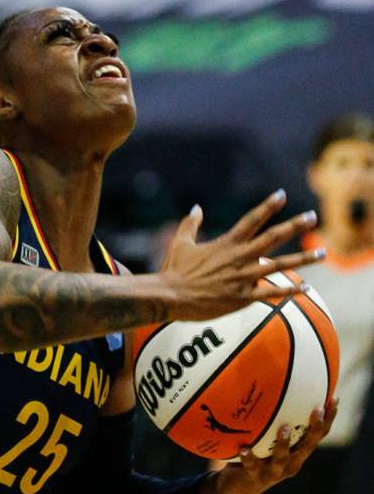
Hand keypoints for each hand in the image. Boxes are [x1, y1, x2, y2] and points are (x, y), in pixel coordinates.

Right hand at [160, 190, 322, 320]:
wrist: (171, 296)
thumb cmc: (175, 269)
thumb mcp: (180, 242)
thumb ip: (191, 223)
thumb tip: (197, 207)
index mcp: (226, 243)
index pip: (252, 220)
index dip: (267, 206)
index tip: (281, 194)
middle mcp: (239, 258)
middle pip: (272, 238)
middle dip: (294, 226)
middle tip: (312, 216)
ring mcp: (243, 278)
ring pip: (280, 265)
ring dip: (303, 258)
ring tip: (322, 252)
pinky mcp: (243, 298)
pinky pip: (272, 293)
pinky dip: (291, 291)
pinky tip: (307, 287)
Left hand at [197, 399, 337, 493]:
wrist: (235, 490)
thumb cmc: (254, 458)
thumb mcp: (266, 441)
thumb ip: (270, 422)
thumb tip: (271, 388)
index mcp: (296, 454)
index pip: (317, 436)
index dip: (328, 420)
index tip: (334, 399)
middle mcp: (290, 464)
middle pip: (307, 447)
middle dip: (315, 429)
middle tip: (318, 410)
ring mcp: (273, 472)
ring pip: (282, 459)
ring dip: (284, 444)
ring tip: (284, 429)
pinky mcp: (254, 476)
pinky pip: (251, 465)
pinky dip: (248, 457)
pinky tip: (244, 448)